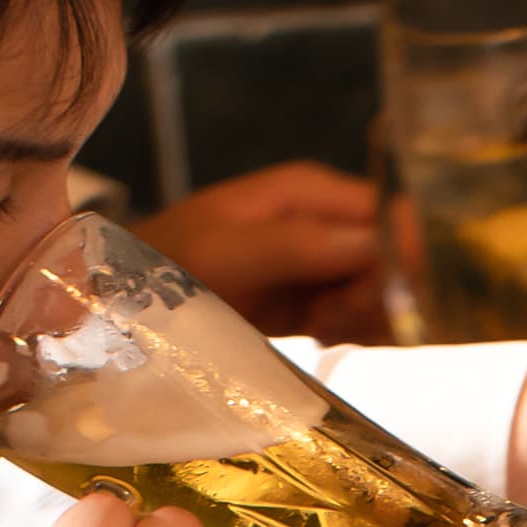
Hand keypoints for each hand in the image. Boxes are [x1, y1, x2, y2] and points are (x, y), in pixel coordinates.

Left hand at [137, 161, 389, 338]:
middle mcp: (326, 222)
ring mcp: (325, 264)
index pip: (393, 213)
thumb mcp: (222, 252)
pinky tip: (320, 334)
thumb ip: (296, 244)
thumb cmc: (163, 266)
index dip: (401, 258)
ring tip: (317, 326)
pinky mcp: (321, 301)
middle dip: (379, 296)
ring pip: (389, 293)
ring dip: (366, 320)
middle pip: (398, 258)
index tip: (377, 297)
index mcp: (310, 192)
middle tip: (330, 318)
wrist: (124, 304)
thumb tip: (375, 247)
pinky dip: (356, 333)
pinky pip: (368, 317)